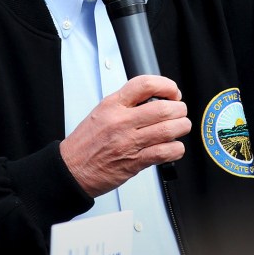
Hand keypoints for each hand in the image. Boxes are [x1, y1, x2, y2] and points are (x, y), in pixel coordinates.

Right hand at [59, 75, 190, 196]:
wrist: (71, 169)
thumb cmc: (86, 142)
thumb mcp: (102, 112)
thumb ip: (127, 103)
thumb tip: (157, 97)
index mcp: (113, 105)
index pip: (145, 84)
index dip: (166, 85)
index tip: (173, 92)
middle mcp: (121, 122)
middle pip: (164, 108)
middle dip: (180, 109)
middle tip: (180, 112)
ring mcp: (129, 142)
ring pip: (169, 130)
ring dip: (182, 127)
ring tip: (180, 127)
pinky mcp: (135, 162)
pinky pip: (165, 152)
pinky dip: (176, 149)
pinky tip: (173, 147)